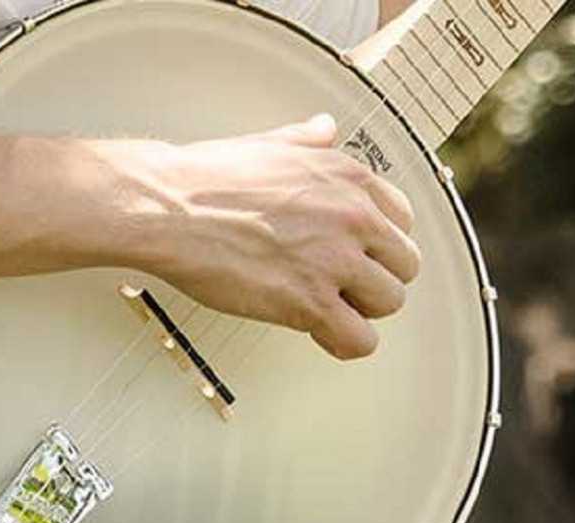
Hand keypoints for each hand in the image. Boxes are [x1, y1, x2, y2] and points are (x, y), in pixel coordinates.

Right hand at [98, 115, 419, 359]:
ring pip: (389, 303)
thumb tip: (324, 128)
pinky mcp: (311, 302)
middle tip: (341, 284)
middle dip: (375, 278)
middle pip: (405, 264)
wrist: (169, 208)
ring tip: (326, 307)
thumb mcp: (270, 143)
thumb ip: (308, 140)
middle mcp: (354, 216)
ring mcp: (335, 260)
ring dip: (360, 311)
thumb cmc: (207, 178)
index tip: (357, 253)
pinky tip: (320, 333)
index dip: (378, 243)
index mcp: (349, 177)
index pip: (403, 219)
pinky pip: (360, 340)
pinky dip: (343, 343)